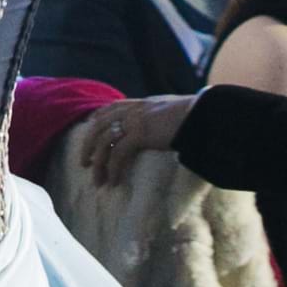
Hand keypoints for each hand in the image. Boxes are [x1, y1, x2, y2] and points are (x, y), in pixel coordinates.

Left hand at [80, 96, 195, 189]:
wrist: (202, 115)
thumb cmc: (194, 117)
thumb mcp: (172, 113)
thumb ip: (162, 119)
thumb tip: (164, 128)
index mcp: (141, 104)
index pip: (110, 108)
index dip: (97, 120)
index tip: (90, 131)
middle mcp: (134, 110)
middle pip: (99, 125)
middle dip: (88, 145)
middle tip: (84, 163)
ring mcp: (135, 120)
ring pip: (104, 142)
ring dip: (98, 164)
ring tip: (98, 181)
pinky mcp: (139, 134)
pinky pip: (118, 154)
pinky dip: (113, 169)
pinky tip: (114, 182)